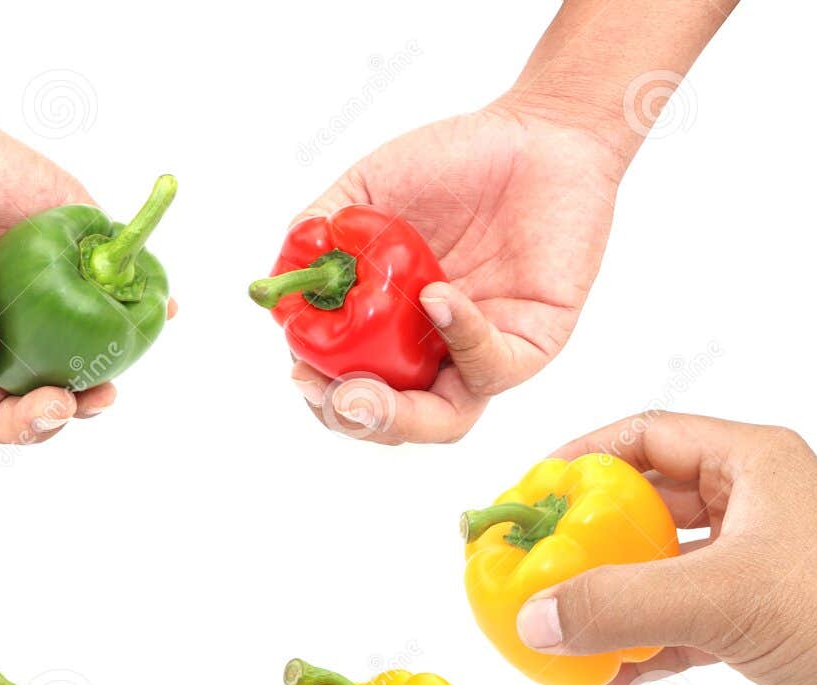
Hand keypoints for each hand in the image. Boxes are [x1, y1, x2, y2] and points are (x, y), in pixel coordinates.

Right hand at [290, 98, 623, 443]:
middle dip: (354, 420)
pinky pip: (492, 366)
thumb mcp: (365, 191)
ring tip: (362, 391)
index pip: (352, 388)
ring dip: (398, 417)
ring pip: (444, 420)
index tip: (300, 372)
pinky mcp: (532, 342)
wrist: (540, 130)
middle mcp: (436, 352)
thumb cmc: (455, 162)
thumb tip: (275, 292)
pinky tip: (432, 297)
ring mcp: (482, 352)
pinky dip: (458, 338)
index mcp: (393, 330)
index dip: (323, 395)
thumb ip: (316, 232)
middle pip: (394, 422)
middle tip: (332, 396)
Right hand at [514, 413, 816, 684]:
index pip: (643, 437)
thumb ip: (620, 606)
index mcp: (750, 462)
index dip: (579, 458)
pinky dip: (643, 640)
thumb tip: (534, 619)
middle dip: (586, 535)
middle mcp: (752, 500)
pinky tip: (605, 672)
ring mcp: (757, 558)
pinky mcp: (761, 613)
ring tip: (558, 620)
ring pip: (660, 565)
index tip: (530, 492)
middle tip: (533, 559)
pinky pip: (681, 617)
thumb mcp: (721, 599)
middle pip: (644, 502)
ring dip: (611, 595)